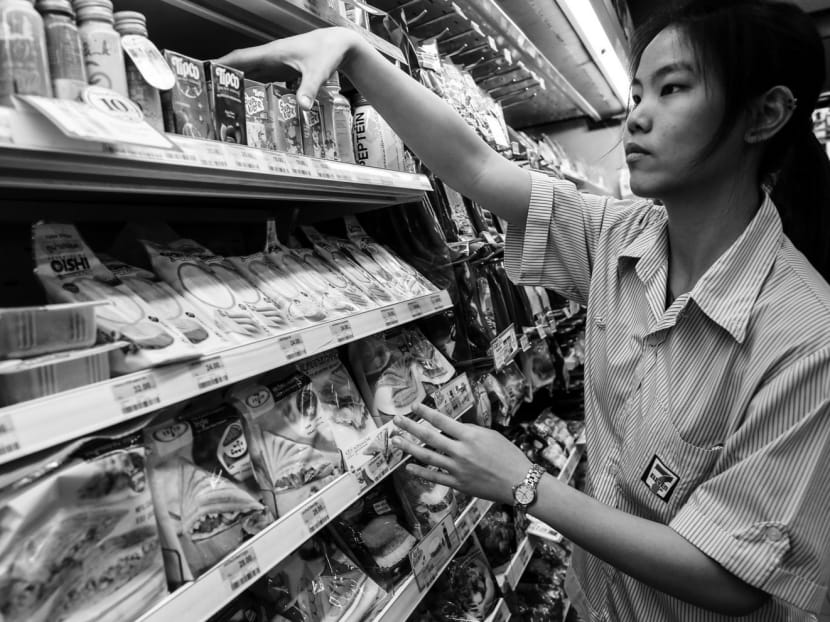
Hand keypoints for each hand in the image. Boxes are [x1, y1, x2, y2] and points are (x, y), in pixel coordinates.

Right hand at [216, 27, 363, 109]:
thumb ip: (308, 89)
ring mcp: (276, 62)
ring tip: (223, 98)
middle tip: (209, 91)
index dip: (223, 64)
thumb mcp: (317, 72)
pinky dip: (253, 86)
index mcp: (273, 53)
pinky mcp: (283, 68)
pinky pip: (263, 77)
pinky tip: (249, 98)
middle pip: (241, 66)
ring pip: (251, 72)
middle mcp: (271, 56)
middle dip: (225, 76)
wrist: (339, 44)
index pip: (241, 58)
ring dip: (238, 82)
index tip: (206, 71)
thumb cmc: (327, 52)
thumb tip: (302, 107)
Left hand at [392, 403, 531, 505]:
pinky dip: (420, 472)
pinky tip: (408, 467)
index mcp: (470, 436)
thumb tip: (453, 429)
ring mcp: (457, 469)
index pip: (442, 420)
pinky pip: (435, 477)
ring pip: (427, 456)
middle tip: (396, 420)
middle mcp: (461, 451)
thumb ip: (470, 432)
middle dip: (410, 427)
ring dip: (409, 448)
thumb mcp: (491, 436)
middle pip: (429, 436)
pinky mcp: (458, 484)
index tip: (413, 406)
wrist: (520, 482)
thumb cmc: (509, 456)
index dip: (426, 412)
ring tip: (395, 441)